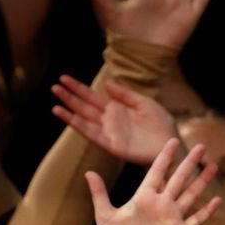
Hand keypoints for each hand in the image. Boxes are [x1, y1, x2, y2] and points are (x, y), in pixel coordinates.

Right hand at [50, 74, 178, 163]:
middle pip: (84, 107)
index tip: (63, 78)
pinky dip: (80, 127)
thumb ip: (125, 95)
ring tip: (55, 105)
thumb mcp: (144, 103)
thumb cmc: (161, 125)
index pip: (92, 96)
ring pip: (84, 121)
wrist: (170, 145)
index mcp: (116, 109)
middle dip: (69, 98)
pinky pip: (93, 135)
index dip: (78, 88)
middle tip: (54, 87)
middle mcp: (109, 120)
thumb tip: (106, 84)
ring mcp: (109, 133)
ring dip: (70, 113)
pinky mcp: (112, 145)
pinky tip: (69, 119)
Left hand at [89, 139, 220, 224]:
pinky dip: (207, 210)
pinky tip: (217, 200)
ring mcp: (171, 217)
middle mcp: (161, 204)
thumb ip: (99, 194)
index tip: (172, 140)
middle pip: (178, 178)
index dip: (165, 156)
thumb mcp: (105, 216)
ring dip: (202, 181)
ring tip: (213, 166)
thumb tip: (88, 172)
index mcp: (144, 197)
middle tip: (201, 146)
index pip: (157, 171)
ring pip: (190, 195)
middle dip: (189, 162)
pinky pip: (196, 219)